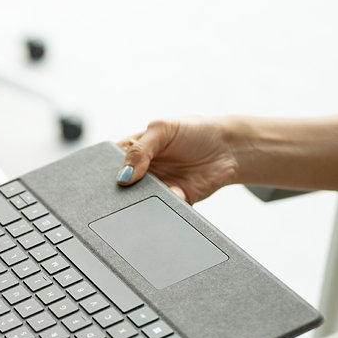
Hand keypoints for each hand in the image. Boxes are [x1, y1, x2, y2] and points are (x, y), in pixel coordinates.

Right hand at [116, 116, 242, 203]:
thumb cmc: (196, 131)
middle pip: (122, 187)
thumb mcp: (162, 129)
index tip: (112, 175)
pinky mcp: (173, 200)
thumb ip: (139, 149)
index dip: (107, 170)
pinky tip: (173, 193)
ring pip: (140, 201)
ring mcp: (156, 187)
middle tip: (129, 186)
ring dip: (143, 200)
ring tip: (153, 189)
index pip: (110, 163)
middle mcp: (142, 171)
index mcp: (133, 150)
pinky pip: (163, 209)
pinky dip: (165, 206)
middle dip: (124, 190)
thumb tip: (123, 176)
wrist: (230, 148)